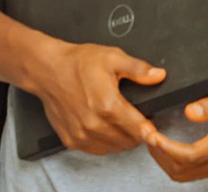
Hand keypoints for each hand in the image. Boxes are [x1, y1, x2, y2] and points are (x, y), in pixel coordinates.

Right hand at [27, 40, 165, 154]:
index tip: (152, 123)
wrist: (48, 70)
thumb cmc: (78, 63)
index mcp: (108, 105)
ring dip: (123, 139)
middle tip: (138, 119)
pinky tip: (108, 129)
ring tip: (124, 123)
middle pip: (129, 141)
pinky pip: (97, 150)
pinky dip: (107, 143)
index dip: (150, 128)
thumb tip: (159, 76)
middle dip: (138, 132)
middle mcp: (94, 124)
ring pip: (114, 147)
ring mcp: (81, 134)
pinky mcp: (71, 140)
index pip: (140, 129)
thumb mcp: (113, 58)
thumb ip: (139, 69)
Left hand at [144, 78, 207, 181]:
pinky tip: (163, 146)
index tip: (151, 132)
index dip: (166, 147)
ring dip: (162, 159)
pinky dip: (171, 162)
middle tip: (145, 131)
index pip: (189, 155)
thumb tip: (189, 111)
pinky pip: (187, 172)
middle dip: (159, 152)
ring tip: (150, 137)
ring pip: (181, 174)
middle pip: (181, 169)